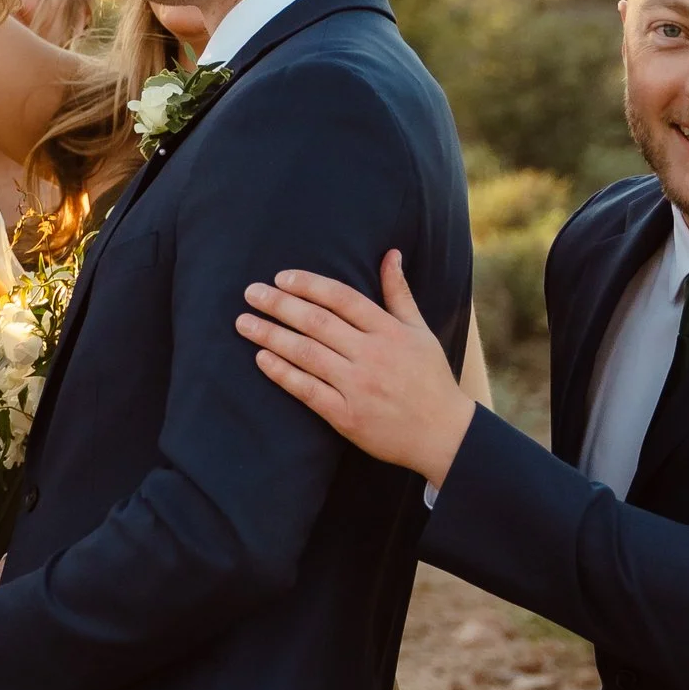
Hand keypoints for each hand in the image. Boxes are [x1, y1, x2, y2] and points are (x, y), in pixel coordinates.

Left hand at [237, 249, 476, 485]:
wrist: (445, 435)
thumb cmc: (430, 378)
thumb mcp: (420, 332)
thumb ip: (399, 293)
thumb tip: (390, 254)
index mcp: (389, 331)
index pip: (342, 298)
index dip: (309, 284)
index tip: (281, 277)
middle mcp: (372, 355)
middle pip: (317, 322)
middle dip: (279, 304)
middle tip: (250, 292)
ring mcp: (358, 386)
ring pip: (306, 353)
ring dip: (271, 335)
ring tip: (243, 323)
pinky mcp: (347, 416)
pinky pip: (307, 390)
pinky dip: (282, 373)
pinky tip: (260, 358)